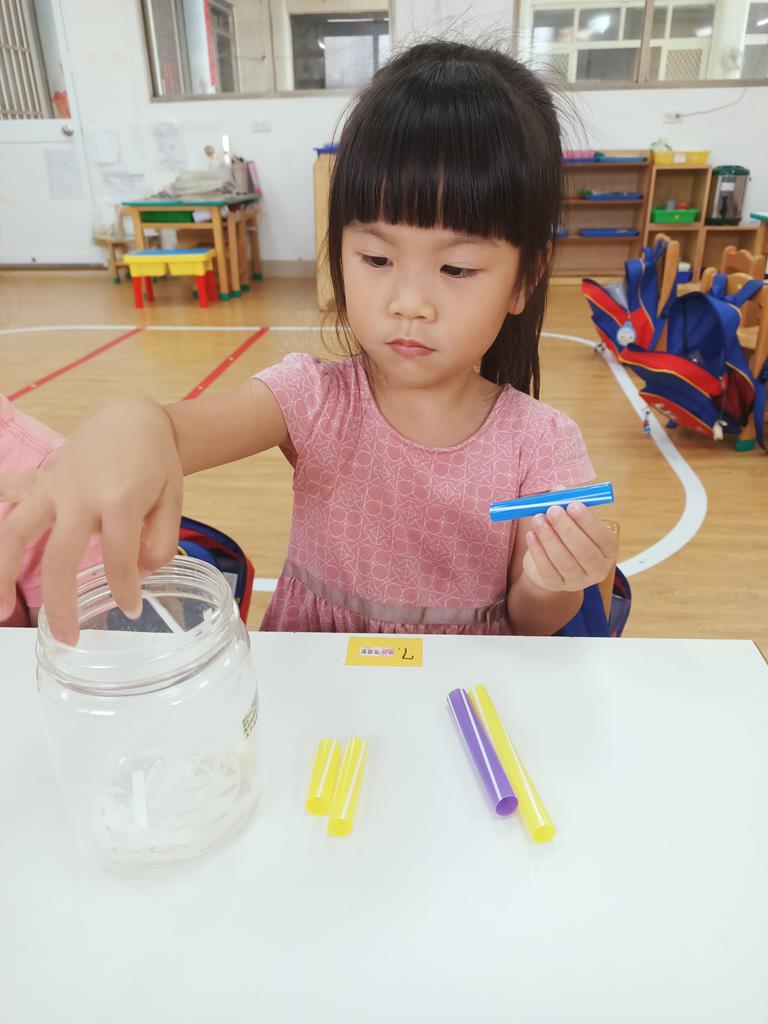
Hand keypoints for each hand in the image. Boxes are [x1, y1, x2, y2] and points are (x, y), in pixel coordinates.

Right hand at [0, 400, 182, 644]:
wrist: (132, 417)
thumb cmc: (156, 461)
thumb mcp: (173, 500)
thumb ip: (159, 541)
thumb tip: (138, 575)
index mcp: (120, 499)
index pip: (119, 557)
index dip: (125, 589)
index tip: (131, 610)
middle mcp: (78, 495)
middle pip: (59, 558)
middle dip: (61, 604)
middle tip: (67, 639)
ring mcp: (52, 487)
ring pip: (14, 532)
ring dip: (1, 574)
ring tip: (0, 612)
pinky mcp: (40, 482)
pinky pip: (9, 496)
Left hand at [522, 502, 618, 592]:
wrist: (549, 563)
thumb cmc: (565, 535)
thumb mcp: (570, 519)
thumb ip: (567, 503)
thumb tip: (558, 490)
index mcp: (608, 551)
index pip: (604, 538)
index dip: (589, 521)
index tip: (573, 504)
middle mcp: (597, 569)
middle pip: (584, 551)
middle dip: (567, 528)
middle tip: (552, 510)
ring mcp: (577, 581)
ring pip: (563, 560)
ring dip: (549, 537)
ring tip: (538, 519)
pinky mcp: (556, 585)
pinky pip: (546, 568)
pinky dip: (537, 550)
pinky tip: (531, 535)